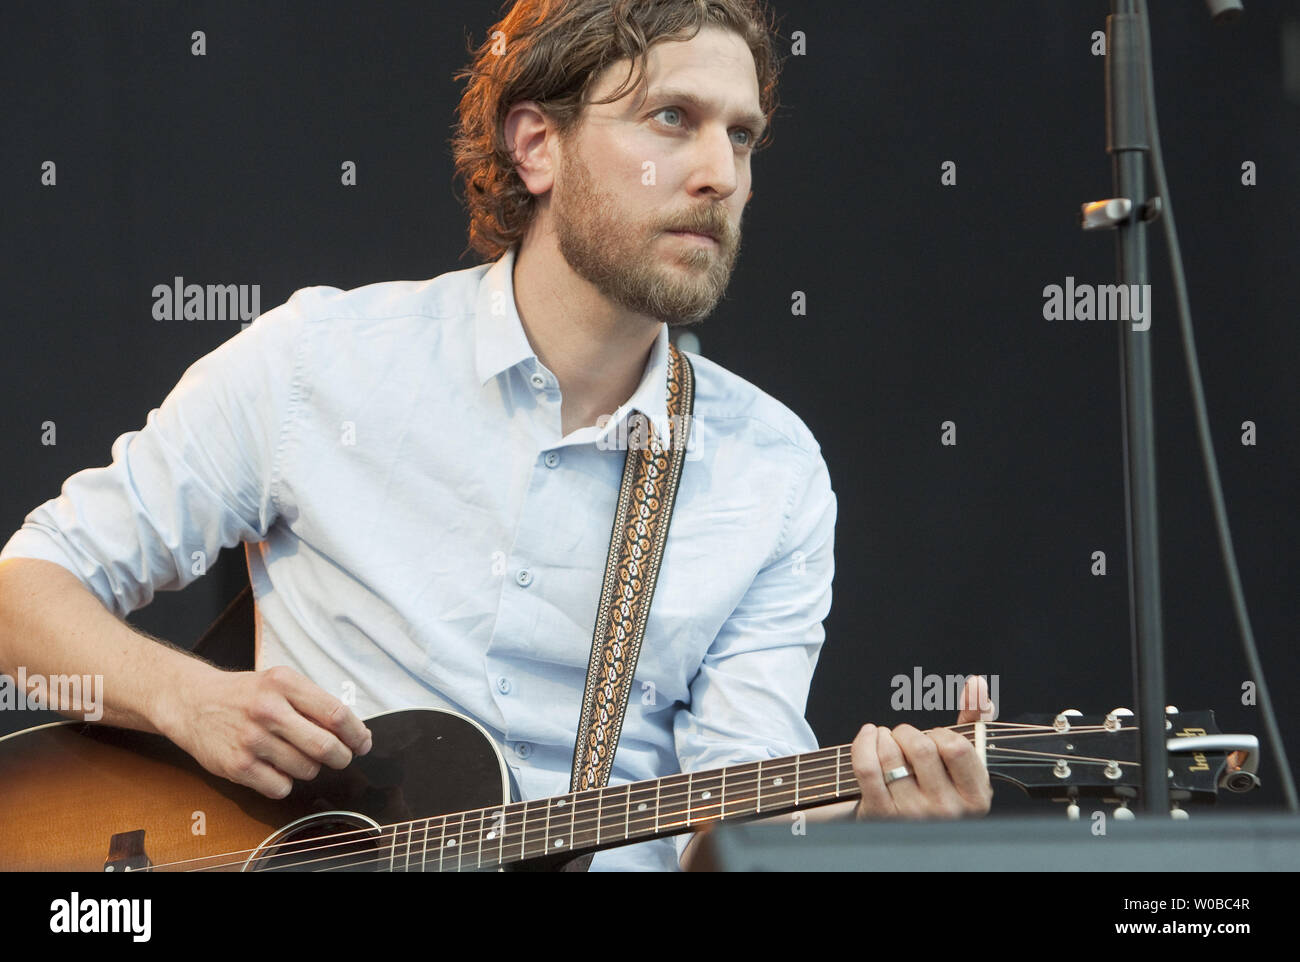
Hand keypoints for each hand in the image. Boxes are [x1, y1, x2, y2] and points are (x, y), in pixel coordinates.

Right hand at [154, 662, 371, 799]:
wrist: (192, 702)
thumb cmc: (245, 695)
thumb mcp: (280, 683)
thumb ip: (314, 703)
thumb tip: (354, 733)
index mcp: (285, 683)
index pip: (337, 714)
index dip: (357, 734)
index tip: (363, 743)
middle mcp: (268, 710)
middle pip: (326, 747)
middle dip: (342, 757)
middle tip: (341, 757)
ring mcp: (251, 739)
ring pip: (307, 770)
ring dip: (310, 768)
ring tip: (295, 755)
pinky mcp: (237, 766)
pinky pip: (282, 787)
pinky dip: (285, 782)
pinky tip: (274, 767)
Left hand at [852, 674, 993, 819]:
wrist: (908, 827)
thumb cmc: (940, 786)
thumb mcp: (967, 760)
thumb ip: (977, 719)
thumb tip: (977, 683)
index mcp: (975, 797)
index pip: (955, 747)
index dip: (940, 733)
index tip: (934, 738)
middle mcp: (947, 810)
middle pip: (921, 747)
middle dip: (908, 732)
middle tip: (904, 737)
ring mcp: (913, 814)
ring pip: (891, 755)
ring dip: (884, 736)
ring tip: (887, 740)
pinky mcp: (881, 813)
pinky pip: (867, 767)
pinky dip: (863, 742)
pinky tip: (869, 736)